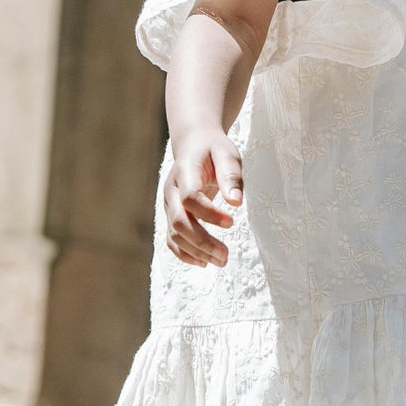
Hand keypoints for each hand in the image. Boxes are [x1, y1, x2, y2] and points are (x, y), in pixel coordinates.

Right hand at [161, 125, 243, 267]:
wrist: (194, 144)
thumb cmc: (214, 149)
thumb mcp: (227, 154)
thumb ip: (231, 176)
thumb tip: (236, 202)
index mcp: (184, 172)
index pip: (190, 198)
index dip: (209, 214)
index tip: (232, 222)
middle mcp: (171, 191)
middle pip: (179, 221)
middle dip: (202, 242)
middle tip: (225, 256)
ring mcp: (168, 204)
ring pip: (174, 234)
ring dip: (196, 252)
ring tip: (221, 261)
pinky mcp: (171, 215)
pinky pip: (172, 239)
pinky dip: (185, 253)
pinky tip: (204, 262)